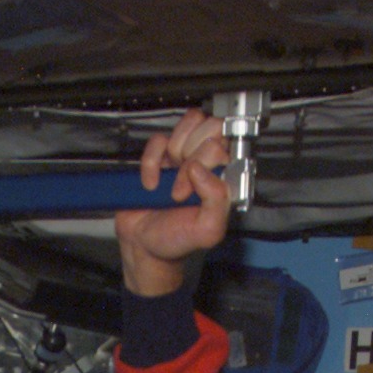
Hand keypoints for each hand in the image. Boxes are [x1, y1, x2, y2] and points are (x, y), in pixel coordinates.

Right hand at [115, 106, 232, 298]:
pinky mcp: (159, 156)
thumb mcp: (208, 230)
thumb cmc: (178, 240)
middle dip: (192, 154)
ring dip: (175, 153)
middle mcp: (207, 162)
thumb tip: (201, 169)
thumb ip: (217, 200)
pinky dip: (151, 162)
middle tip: (181, 184)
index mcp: (224, 176)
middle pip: (211, 126)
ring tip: (169, 180)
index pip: (228, 144)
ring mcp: (183, 156)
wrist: (144, 248)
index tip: (194, 186)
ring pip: (189, 124)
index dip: (209, 160)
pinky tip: (152, 183)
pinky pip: (158, 140)